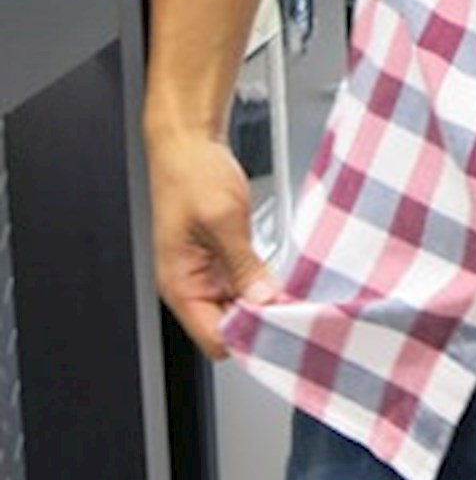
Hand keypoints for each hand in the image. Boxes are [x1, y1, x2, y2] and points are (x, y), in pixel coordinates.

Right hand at [146, 129, 280, 358]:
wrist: (188, 140)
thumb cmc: (192, 173)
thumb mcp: (223, 218)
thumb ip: (243, 263)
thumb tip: (263, 300)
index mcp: (179, 285)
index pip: (214, 339)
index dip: (247, 337)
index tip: (280, 325)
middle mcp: (190, 285)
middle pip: (228, 326)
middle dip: (258, 318)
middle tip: (293, 306)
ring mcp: (205, 271)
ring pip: (237, 305)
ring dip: (262, 298)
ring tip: (290, 289)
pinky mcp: (218, 255)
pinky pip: (241, 281)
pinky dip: (260, 280)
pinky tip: (279, 271)